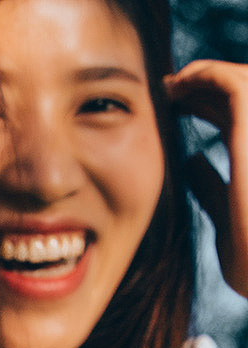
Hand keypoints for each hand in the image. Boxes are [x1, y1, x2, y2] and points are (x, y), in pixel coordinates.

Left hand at [165, 60, 247, 298]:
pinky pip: (230, 82)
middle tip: (165, 93)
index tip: (171, 112)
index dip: (205, 109)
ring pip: (235, 82)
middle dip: (200, 91)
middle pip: (235, 99)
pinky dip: (204, 75)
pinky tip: (177, 83)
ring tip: (167, 86)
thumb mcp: (227, 220)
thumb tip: (191, 162)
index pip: (235, 121)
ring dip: (199, 78)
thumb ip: (211, 189)